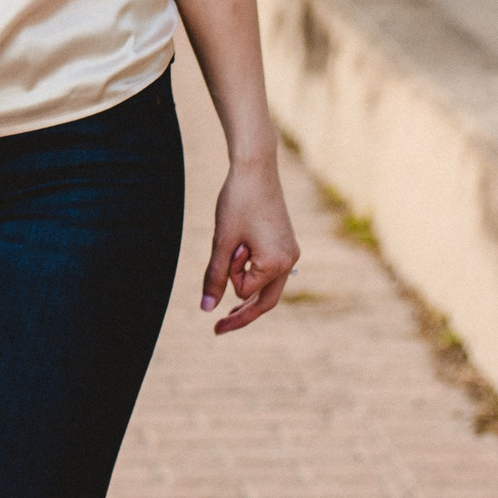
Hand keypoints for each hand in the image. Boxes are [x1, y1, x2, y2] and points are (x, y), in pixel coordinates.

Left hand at [201, 156, 297, 333]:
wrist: (255, 168)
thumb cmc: (237, 202)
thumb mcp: (222, 241)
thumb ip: (214, 276)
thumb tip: (207, 309)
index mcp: (277, 263)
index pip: (246, 291)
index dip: (228, 275)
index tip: (226, 249)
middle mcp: (290, 261)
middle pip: (265, 301)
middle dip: (242, 313)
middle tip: (218, 330)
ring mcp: (290, 252)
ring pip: (266, 284)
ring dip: (245, 280)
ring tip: (232, 264)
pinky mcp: (286, 243)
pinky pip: (269, 268)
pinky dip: (251, 268)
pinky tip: (240, 263)